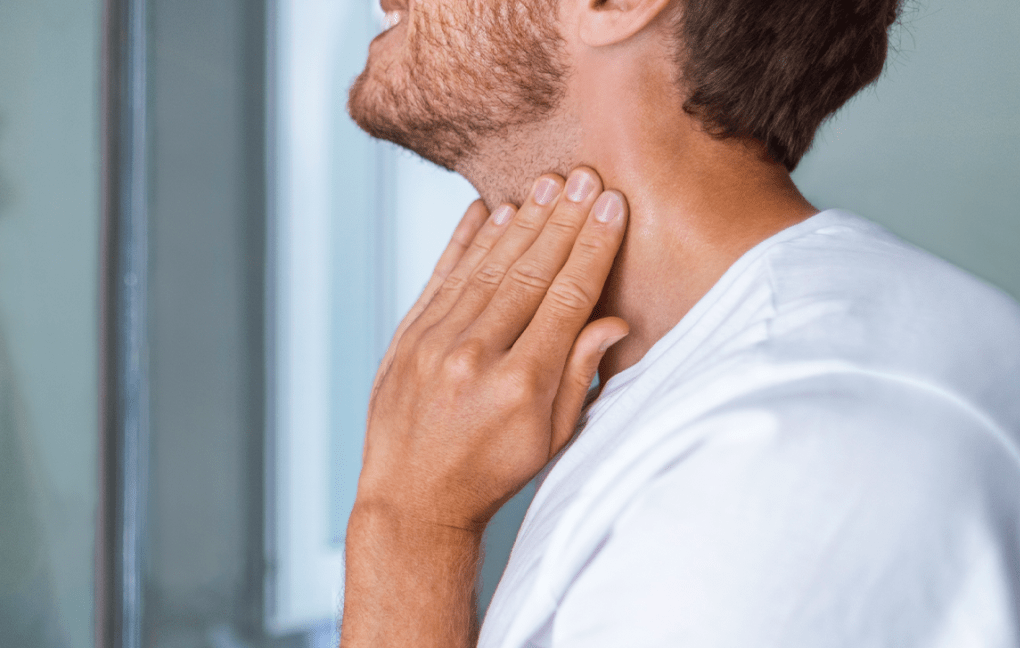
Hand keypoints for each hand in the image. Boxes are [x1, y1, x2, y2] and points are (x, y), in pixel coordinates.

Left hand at [355, 167, 628, 531]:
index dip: (592, 248)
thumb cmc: (490, 474)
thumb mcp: (550, 439)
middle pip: (529, 271)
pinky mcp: (406, 337)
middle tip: (586, 177)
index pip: (566, 298)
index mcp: (519, 385)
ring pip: (487, 266)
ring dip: (521, 220)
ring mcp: (434, 343)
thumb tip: (613, 322)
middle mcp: (474, 356)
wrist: (411, 500)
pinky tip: (488, 209)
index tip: (612, 208)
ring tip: (549, 184)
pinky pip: (441, 277)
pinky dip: (466, 241)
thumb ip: (580, 376)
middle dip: (563, 220)